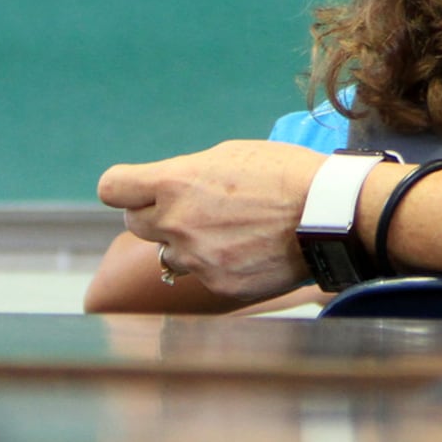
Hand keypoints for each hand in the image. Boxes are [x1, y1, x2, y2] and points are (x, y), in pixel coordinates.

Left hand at [97, 139, 325, 305]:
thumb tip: (166, 189)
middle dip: (156, 215)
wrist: (328, 216)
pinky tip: (248, 250)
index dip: (124, 188)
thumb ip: (187, 175)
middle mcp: (176, 223)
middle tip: (190, 209)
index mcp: (175, 182)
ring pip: (168, 254)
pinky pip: (201, 275)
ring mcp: (196, 259)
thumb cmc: (284, 175)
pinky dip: (217, 265)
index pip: (113, 188)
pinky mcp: (217, 285)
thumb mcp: (230, 156)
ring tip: (227, 231)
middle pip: (135, 224)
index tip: (136, 190)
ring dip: (186, 244)